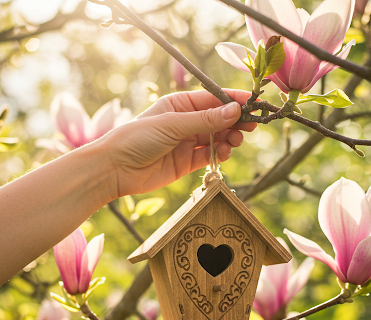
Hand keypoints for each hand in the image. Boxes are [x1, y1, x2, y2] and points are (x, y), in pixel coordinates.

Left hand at [101, 89, 256, 196]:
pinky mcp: (187, 162)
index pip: (213, 99)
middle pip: (219, 119)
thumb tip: (234, 110)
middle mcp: (186, 122)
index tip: (253, 104)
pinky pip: (210, 156)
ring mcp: (188, 143)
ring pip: (218, 138)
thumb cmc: (138, 138)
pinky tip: (225, 152)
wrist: (117, 169)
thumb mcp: (173, 124)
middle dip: (236, 122)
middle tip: (250, 126)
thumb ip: (205, 120)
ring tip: (236, 141)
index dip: (234, 101)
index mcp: (180, 104)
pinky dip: (221, 154)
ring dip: (230, 139)